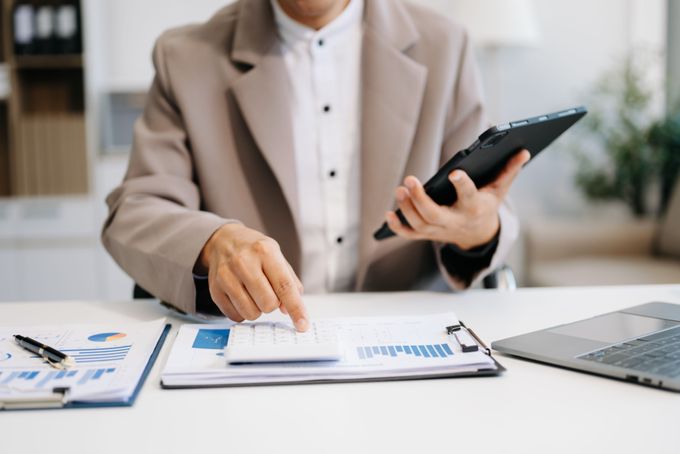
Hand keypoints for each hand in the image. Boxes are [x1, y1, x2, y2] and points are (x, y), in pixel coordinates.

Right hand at [196, 224, 308, 330]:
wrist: (223, 241)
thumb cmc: (254, 251)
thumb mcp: (277, 256)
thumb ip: (289, 282)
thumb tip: (288, 309)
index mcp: (265, 252)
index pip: (284, 286)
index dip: (296, 308)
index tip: (302, 324)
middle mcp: (244, 262)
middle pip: (268, 304)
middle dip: (272, 304)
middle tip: (268, 292)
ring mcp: (226, 276)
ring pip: (251, 313)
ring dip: (257, 309)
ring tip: (254, 293)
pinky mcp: (215, 290)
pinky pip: (236, 316)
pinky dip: (243, 311)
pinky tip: (241, 296)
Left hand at [385, 149, 530, 248]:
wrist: (477, 235)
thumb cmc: (486, 205)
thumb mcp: (499, 190)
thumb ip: (509, 171)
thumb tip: (524, 150)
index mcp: (474, 208)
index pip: (468, 197)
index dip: (462, 185)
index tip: (454, 173)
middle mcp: (455, 221)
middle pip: (435, 215)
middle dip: (420, 200)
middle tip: (409, 180)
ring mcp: (439, 230)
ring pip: (420, 224)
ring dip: (407, 209)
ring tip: (400, 189)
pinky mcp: (427, 234)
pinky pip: (410, 234)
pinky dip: (398, 227)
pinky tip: (388, 214)